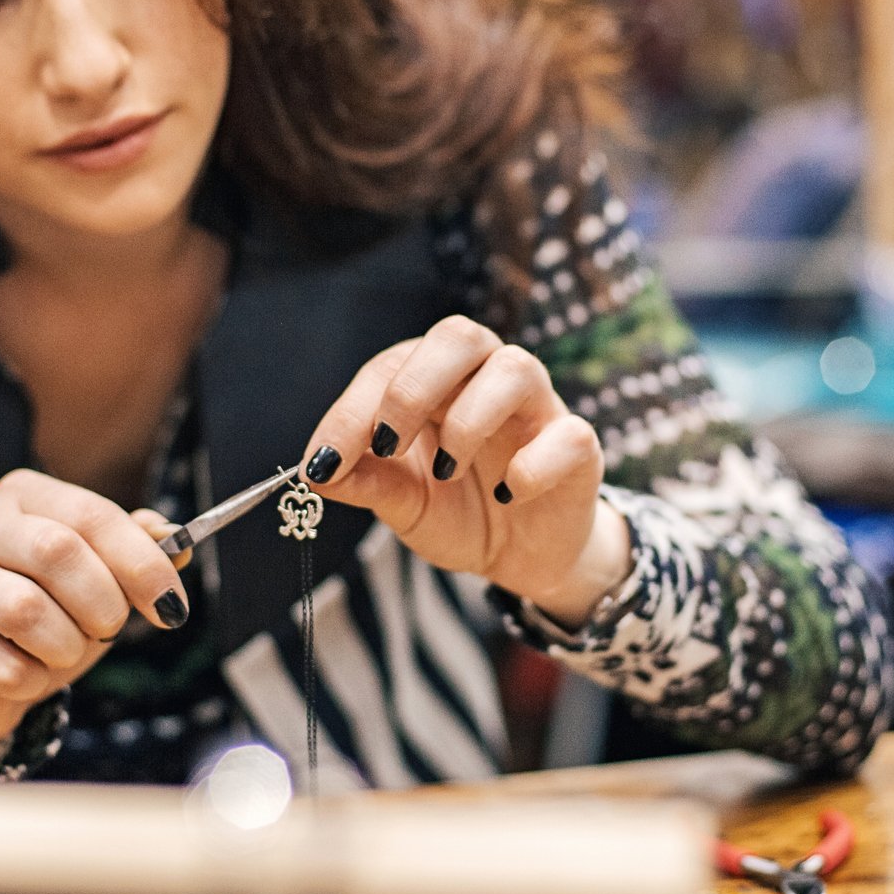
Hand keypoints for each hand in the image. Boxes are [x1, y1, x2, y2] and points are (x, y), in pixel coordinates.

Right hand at [0, 469, 189, 744]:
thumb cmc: (47, 611)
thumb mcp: (97, 577)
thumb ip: (136, 553)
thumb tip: (174, 541)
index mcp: (25, 496)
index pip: (93, 515)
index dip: (143, 564)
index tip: (172, 607)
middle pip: (58, 551)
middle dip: (103, 603)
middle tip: (109, 630)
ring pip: (26, 611)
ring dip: (66, 646)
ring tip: (63, 651)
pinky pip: (4, 666)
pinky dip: (32, 680)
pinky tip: (25, 672)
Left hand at [301, 315, 631, 623]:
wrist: (521, 558)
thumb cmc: (459, 512)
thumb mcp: (403, 503)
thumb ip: (366, 482)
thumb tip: (315, 472)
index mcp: (438, 382)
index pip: (392, 367)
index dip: (352, 410)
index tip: (323, 460)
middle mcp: (488, 379)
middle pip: (460, 335)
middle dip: (414, 387)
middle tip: (387, 443)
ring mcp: (538, 408)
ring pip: (515, 368)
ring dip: (470, 419)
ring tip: (446, 472)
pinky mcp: (577, 447)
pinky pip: (567, 434)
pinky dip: (532, 466)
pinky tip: (507, 496)